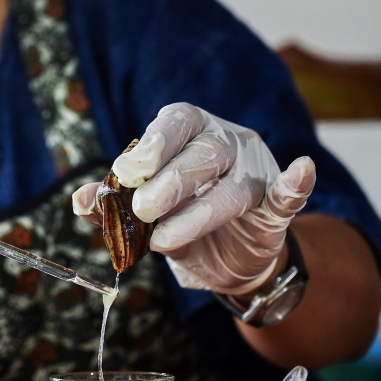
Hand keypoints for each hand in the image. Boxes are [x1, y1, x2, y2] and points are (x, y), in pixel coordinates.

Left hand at [73, 103, 315, 294]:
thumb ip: (111, 206)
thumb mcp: (141, 215)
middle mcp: (225, 143)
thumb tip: (80, 200)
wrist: (225, 258)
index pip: (175, 122)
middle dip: (170, 181)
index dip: (153, 143)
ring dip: (198, 211)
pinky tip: (300, 171)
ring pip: (233, 185)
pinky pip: (289, 193)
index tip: (126, 172)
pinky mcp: (277, 208)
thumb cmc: (178, 220)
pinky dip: (295, 184)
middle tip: (142, 209)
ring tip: (163, 237)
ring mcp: (255, 172)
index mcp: (189, 132)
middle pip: (203, 152)